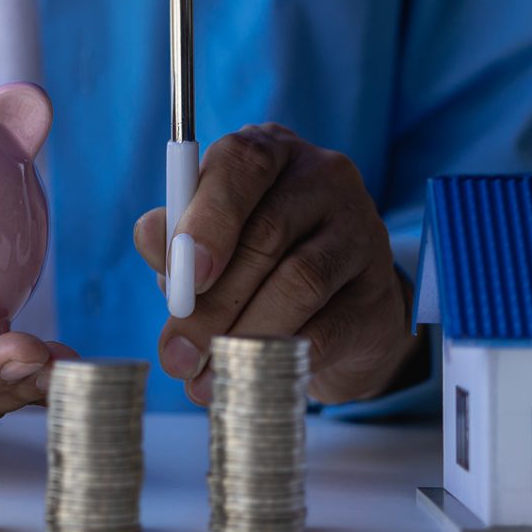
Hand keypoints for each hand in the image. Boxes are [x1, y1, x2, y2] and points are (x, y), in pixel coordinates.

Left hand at [133, 124, 420, 407]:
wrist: (340, 307)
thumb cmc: (258, 260)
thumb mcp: (210, 240)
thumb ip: (176, 237)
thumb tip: (151, 239)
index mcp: (272, 152)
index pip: (242, 164)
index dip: (210, 217)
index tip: (188, 272)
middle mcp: (324, 179)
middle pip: (267, 234)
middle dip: (214, 302)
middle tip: (179, 353)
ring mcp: (361, 232)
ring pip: (299, 283)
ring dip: (244, 336)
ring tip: (205, 377)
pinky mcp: (379, 293)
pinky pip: (327, 329)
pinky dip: (280, 357)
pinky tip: (250, 378)